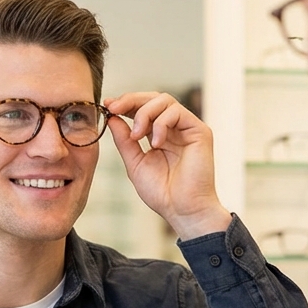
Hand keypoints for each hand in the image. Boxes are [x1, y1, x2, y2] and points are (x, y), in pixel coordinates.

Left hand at [105, 91, 231, 240]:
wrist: (183, 210)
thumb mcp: (135, 163)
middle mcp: (176, 128)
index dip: (125, 103)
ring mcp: (188, 129)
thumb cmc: (162, 193)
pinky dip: (161, 124)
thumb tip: (112, 117)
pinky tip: (156, 143)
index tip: (107, 105)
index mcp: (160, 135)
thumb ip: (124, 140)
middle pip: (153, 98)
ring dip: (144, 113)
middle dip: (130, 100)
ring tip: (136, 136)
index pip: (143, 108)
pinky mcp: (200, 131)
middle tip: (113, 108)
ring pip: (164, 100)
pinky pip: (177, 112)